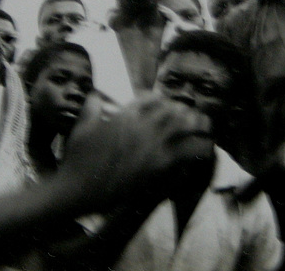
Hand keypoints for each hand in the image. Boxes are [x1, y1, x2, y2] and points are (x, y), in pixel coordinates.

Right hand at [58, 91, 212, 211]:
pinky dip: (197, 150)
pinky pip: (185, 153)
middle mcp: (142, 126)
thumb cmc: (77, 158)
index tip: (171, 105)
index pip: (153, 98)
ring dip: (199, 128)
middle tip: (196, 117)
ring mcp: (151, 146)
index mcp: (125, 114)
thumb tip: (96, 95)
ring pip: (185, 129)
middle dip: (187, 112)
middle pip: (174, 110)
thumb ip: (92, 107)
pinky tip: (203, 151)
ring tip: (208, 131)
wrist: (78, 189)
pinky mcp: (157, 167)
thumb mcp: (81, 127)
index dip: (164, 100)